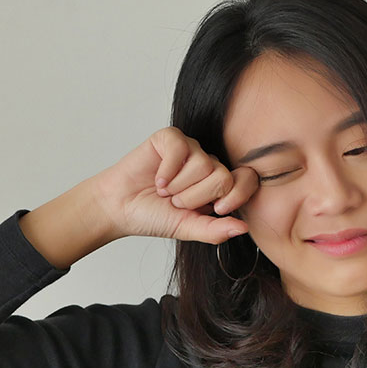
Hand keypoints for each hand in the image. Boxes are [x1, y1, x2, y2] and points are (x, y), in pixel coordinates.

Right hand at [90, 127, 258, 243]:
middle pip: (223, 177)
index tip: (218, 209)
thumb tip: (244, 228)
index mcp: (217, 187)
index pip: (246, 181)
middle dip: (195, 197)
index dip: (237, 195)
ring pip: (203, 164)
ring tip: (163, 190)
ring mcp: (190, 149)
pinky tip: (157, 178)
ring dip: (177, 186)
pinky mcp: (171, 138)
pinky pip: (181, 150)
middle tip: (175, 201)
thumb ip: (214, 230)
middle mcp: (207, 165)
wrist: (120, 207)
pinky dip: (166, 171)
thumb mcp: (186, 228)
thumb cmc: (152, 216)